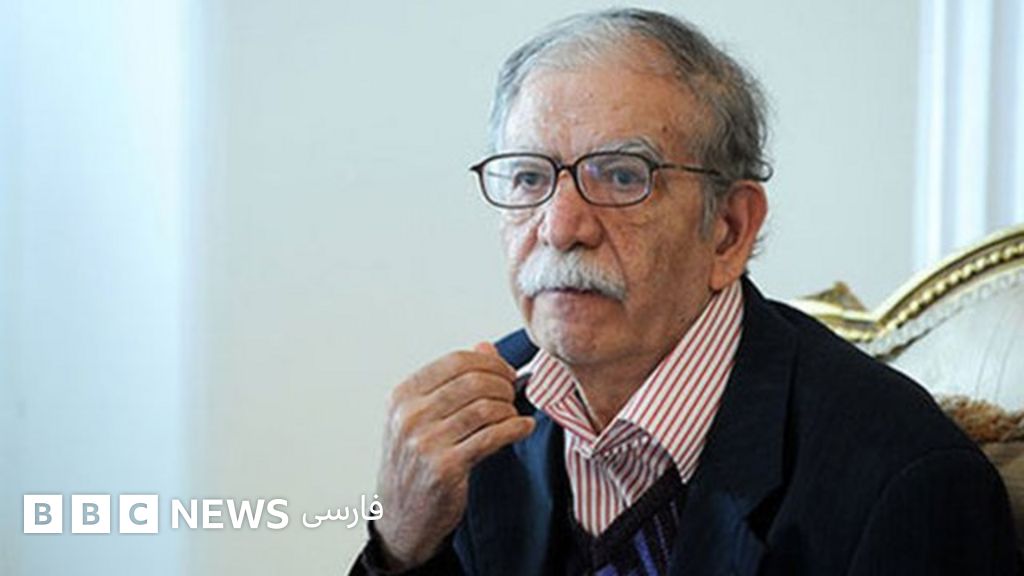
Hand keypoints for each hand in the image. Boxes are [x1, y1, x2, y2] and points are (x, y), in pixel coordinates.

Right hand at [373, 343, 535, 569]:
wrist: (400, 519)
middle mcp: (410, 417)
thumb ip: (452, 381)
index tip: (506, 372)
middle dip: (503, 384)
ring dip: (509, 408)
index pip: (455, 362)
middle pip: (474, 381)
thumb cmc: (413, 464)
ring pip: (486, 408)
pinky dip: (515, 428)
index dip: (489, 362)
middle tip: (513, 393)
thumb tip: (486, 346)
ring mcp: (426, 443)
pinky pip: (492, 437)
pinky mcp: (446, 468)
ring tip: (514, 414)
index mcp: (402, 397)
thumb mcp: (420, 417)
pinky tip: (523, 427)